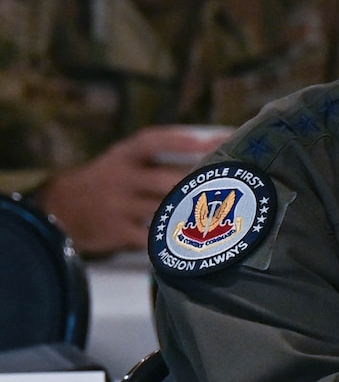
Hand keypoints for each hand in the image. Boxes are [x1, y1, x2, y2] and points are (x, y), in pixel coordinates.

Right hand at [41, 127, 220, 254]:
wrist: (62, 209)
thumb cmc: (109, 181)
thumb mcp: (124, 161)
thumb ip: (160, 157)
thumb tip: (216, 146)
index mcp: (123, 156)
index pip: (152, 141)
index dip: (181, 141)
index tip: (210, 141)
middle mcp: (120, 178)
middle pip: (166, 179)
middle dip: (199, 183)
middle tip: (234, 185)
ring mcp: (119, 206)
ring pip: (164, 208)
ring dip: (194, 212)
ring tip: (228, 214)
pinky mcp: (118, 232)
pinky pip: (152, 237)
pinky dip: (175, 238)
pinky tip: (199, 240)